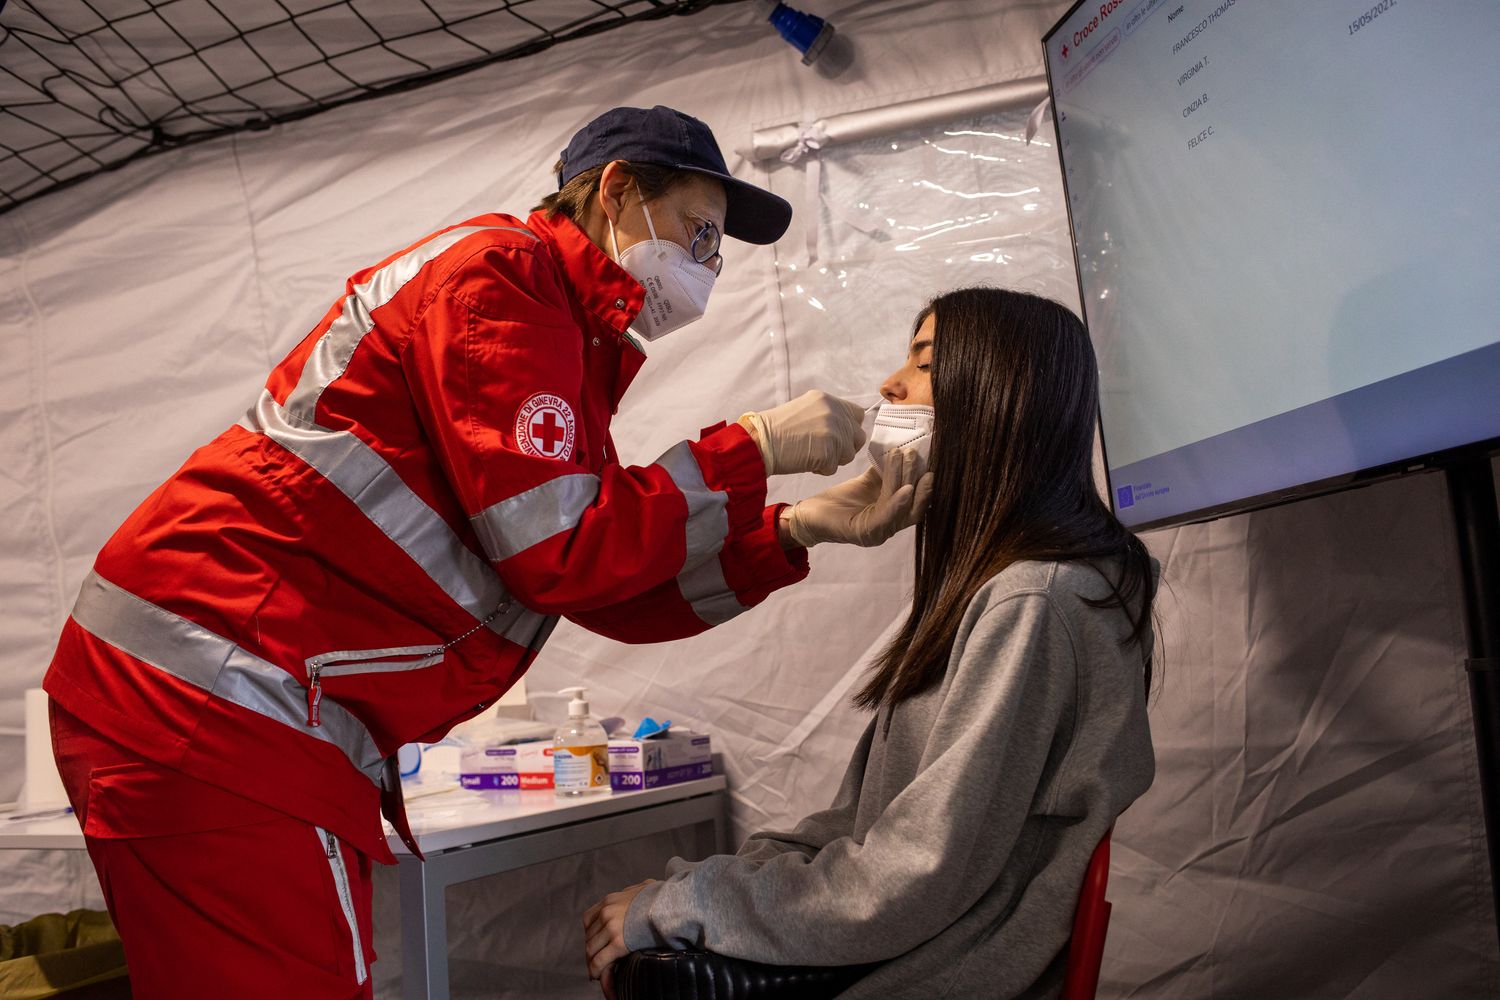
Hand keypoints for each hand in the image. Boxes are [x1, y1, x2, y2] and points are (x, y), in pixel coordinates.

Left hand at [584, 880, 654, 986]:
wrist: (671, 904)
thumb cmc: (662, 898)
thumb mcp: (644, 888)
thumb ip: (636, 891)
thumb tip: (644, 888)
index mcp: (610, 900)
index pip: (589, 919)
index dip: (591, 934)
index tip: (597, 944)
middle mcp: (606, 912)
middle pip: (589, 936)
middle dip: (592, 950)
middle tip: (596, 961)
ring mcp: (611, 927)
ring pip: (591, 949)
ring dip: (592, 962)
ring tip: (597, 971)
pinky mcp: (618, 943)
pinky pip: (599, 961)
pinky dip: (595, 970)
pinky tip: (597, 975)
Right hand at [738, 390, 865, 476]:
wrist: (760, 441)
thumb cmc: (777, 429)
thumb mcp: (805, 409)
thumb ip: (827, 414)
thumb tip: (844, 428)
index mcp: (828, 400)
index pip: (857, 414)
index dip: (850, 428)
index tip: (838, 436)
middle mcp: (835, 413)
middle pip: (858, 436)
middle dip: (845, 447)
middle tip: (824, 450)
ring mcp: (834, 432)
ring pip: (849, 454)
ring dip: (833, 459)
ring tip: (811, 454)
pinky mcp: (829, 452)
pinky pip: (834, 468)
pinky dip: (821, 469)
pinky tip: (805, 461)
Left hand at [782, 447, 933, 546]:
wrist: (810, 514)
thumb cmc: (838, 500)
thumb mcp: (866, 482)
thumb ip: (883, 472)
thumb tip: (899, 448)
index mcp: (892, 515)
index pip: (916, 499)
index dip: (925, 481)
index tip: (930, 458)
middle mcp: (889, 527)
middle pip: (915, 506)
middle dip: (920, 479)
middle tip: (917, 454)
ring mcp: (879, 533)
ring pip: (901, 507)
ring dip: (906, 481)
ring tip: (905, 457)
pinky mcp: (864, 534)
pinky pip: (886, 517)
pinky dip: (897, 502)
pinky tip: (903, 488)